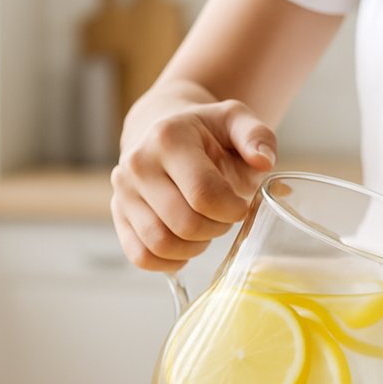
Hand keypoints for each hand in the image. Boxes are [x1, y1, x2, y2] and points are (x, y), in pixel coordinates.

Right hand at [110, 99, 277, 272]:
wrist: (164, 132)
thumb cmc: (207, 133)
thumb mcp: (235, 122)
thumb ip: (257, 137)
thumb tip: (263, 161)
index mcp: (169, 138)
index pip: (204, 194)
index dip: (232, 211)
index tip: (240, 206)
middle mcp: (138, 164)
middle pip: (185, 224)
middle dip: (215, 229)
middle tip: (223, 218)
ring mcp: (124, 192)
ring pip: (161, 244)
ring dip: (194, 247)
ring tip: (205, 229)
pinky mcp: (118, 214)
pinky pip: (142, 256)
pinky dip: (168, 261)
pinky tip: (185, 246)